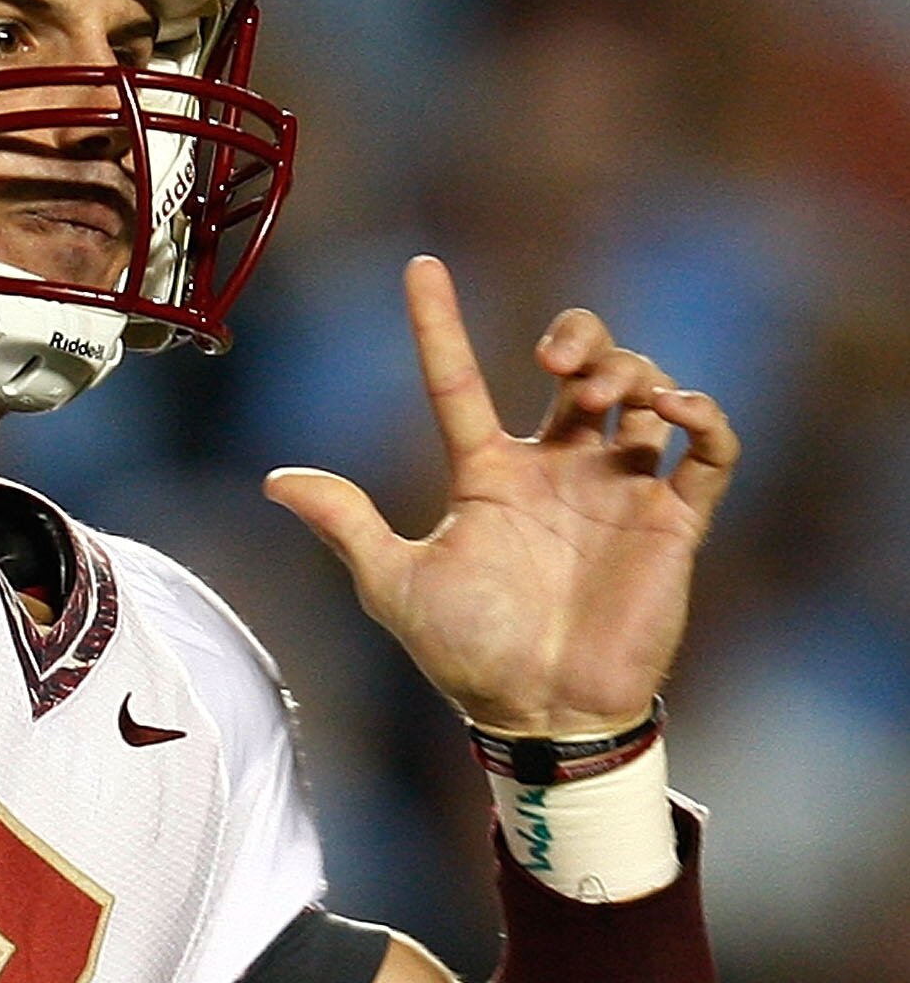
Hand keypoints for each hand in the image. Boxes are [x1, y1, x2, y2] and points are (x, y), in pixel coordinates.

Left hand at [264, 256, 738, 735]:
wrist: (543, 716)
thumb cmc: (469, 655)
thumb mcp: (396, 584)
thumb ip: (346, 525)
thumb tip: (272, 479)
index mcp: (488, 474)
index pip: (458, 380)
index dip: (438, 323)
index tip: (420, 266)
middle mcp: (557, 468)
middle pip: (583, 365)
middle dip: (582, 338)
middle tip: (558, 362)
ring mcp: (618, 490)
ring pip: (644, 392)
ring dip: (633, 371)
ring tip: (607, 398)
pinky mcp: (673, 522)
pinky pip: (710, 452)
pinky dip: (705, 418)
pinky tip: (678, 411)